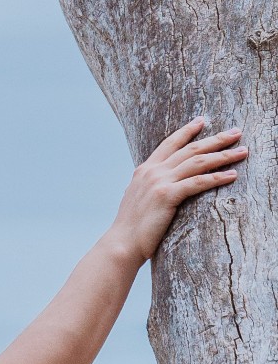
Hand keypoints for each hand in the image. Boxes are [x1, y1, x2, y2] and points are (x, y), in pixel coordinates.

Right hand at [110, 118, 246, 266]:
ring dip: (223, 155)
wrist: (122, 243)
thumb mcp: (138, 199)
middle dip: (215, 139)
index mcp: (144, 170)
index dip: (187, 131)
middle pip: (189, 149)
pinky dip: (217, 177)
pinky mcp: (167, 195)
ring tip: (242, 152)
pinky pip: (198, 182)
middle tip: (235, 132)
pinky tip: (232, 175)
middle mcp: (152, 171)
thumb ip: (149, 187)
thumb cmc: (132, 227)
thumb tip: (159, 186)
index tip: (202, 121)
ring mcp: (159, 182)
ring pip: (197, 162)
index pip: (169, 143)